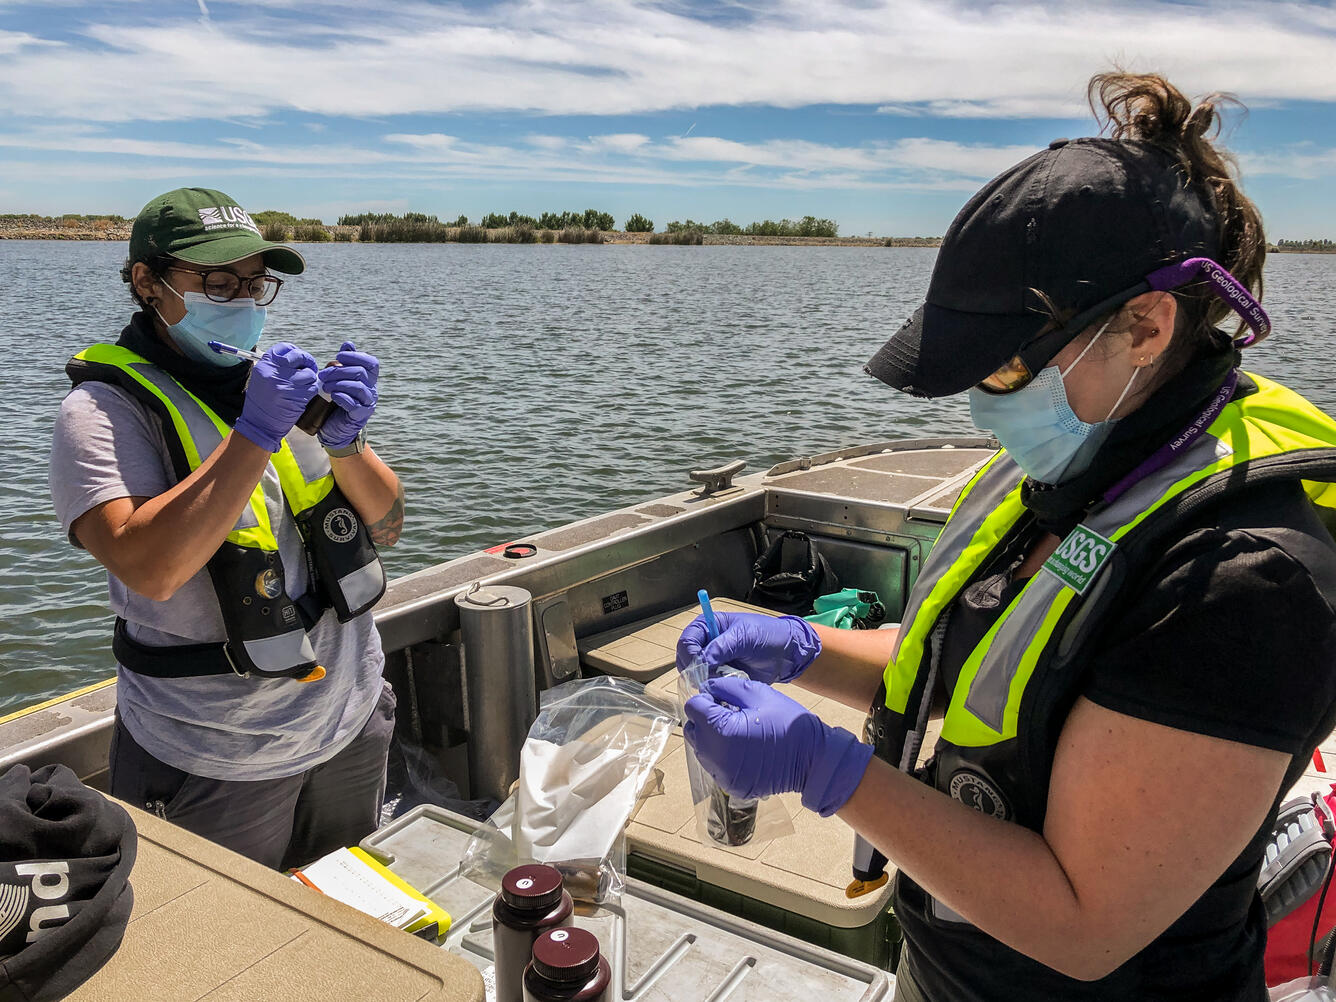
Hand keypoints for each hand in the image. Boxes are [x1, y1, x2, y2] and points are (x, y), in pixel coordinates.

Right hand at [234, 342, 317, 451]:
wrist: (258, 423)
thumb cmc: (263, 400)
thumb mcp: (263, 377)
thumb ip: (277, 365)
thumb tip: (300, 357)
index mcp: (265, 364)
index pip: (285, 347)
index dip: (295, 352)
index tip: (299, 359)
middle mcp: (274, 372)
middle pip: (301, 358)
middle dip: (308, 363)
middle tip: (309, 369)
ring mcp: (285, 384)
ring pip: (310, 374)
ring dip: (309, 381)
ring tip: (300, 388)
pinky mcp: (295, 396)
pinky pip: (311, 388)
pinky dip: (310, 392)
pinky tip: (301, 397)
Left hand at [316, 341, 378, 448]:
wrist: (333, 426)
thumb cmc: (336, 399)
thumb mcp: (340, 378)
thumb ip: (345, 363)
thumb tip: (348, 344)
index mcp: (369, 379)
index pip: (371, 363)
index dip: (356, 356)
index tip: (338, 357)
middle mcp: (372, 390)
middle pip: (361, 373)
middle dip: (339, 371)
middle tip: (322, 375)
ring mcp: (368, 403)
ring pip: (358, 386)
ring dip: (338, 383)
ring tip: (324, 386)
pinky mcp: (361, 415)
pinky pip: (354, 403)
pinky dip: (341, 397)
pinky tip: (332, 395)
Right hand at [676, 611, 820, 683]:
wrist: (786, 654)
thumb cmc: (767, 635)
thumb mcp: (744, 636)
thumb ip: (721, 646)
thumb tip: (701, 661)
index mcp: (710, 626)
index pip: (687, 639)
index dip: (689, 653)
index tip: (699, 665)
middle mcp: (708, 643)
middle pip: (686, 658)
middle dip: (694, 669)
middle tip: (706, 678)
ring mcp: (714, 661)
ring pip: (695, 674)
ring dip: (704, 679)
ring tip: (721, 680)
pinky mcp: (721, 676)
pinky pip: (709, 684)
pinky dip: (713, 687)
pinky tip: (723, 687)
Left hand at [683, 675, 871, 816]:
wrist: (812, 760)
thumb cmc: (787, 722)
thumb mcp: (759, 694)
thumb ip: (726, 687)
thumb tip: (707, 688)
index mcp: (721, 730)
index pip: (693, 707)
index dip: (706, 699)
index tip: (721, 699)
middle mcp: (715, 756)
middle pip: (693, 729)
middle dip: (705, 718)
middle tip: (729, 713)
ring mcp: (722, 774)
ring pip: (701, 749)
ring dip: (712, 737)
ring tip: (737, 730)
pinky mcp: (730, 785)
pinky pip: (715, 765)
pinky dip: (722, 755)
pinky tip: (743, 748)